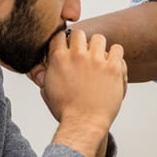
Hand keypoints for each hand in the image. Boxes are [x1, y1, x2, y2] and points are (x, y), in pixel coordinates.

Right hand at [41, 29, 127, 156]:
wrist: (85, 123)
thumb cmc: (67, 111)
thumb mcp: (47, 91)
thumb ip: (44, 75)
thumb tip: (39, 68)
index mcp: (59, 59)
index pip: (59, 35)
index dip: (64, 42)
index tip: (68, 48)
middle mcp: (77, 56)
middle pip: (79, 33)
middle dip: (81, 42)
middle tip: (84, 54)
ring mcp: (96, 61)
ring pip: (99, 38)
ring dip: (99, 47)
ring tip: (99, 60)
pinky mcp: (113, 67)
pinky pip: (118, 49)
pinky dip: (116, 55)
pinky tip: (112, 64)